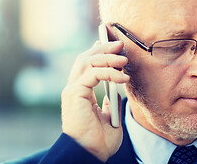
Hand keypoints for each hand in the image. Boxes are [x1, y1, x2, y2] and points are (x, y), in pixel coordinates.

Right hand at [61, 41, 128, 161]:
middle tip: (120, 44)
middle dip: (104, 48)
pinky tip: (123, 78)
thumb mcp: (109, 116)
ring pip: (87, 61)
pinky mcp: (74, 93)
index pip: (87, 65)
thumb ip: (110, 102)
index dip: (99, 52)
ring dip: (107, 57)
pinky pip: (93, 74)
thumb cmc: (100, 140)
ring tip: (124, 59)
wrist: (91, 154)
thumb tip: (115, 92)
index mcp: (81, 91)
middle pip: (86, 58)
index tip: (113, 46)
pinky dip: (109, 72)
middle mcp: (74, 87)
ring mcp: (72, 89)